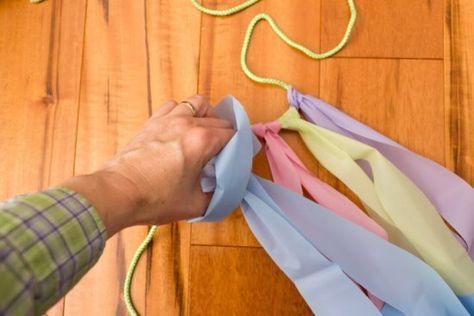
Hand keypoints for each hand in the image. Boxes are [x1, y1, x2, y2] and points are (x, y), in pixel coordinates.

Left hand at [62, 95, 233, 236]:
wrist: (118, 192)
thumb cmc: (156, 198)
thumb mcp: (194, 204)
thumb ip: (215, 196)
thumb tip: (222, 191)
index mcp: (202, 141)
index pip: (232, 134)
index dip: (238, 145)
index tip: (237, 156)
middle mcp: (187, 123)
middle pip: (218, 119)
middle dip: (225, 133)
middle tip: (222, 152)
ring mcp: (168, 119)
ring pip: (197, 103)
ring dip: (206, 115)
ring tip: (204, 132)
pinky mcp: (152, 121)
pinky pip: (174, 105)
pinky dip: (182, 112)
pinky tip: (180, 128)